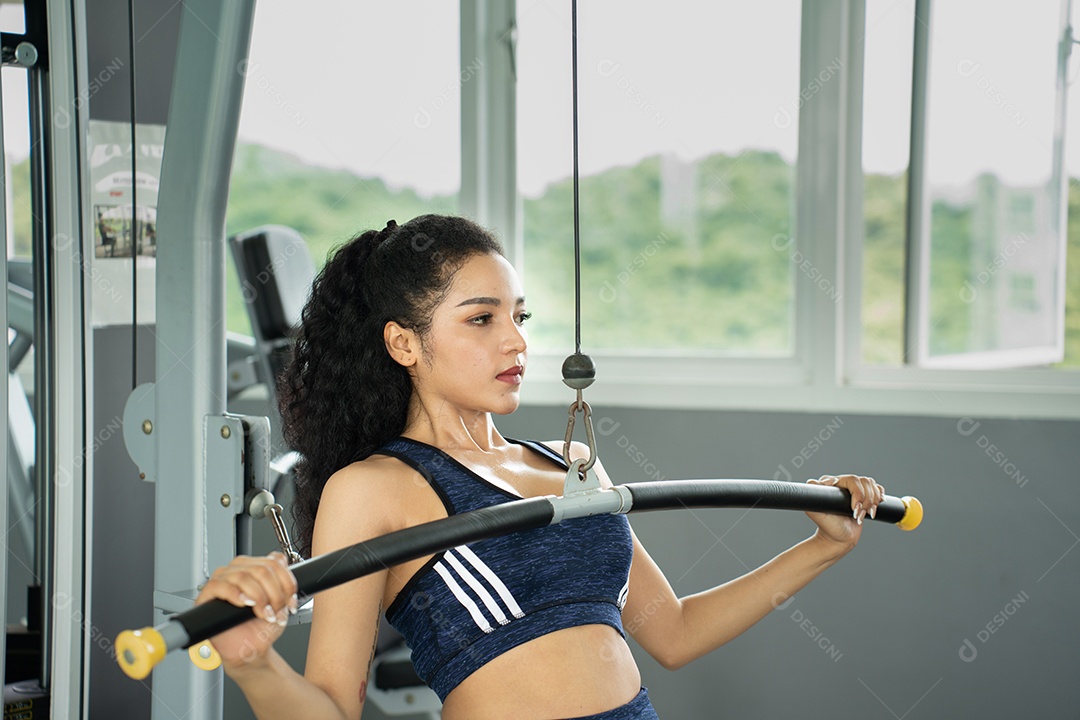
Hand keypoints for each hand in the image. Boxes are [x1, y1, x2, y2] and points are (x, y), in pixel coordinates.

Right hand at [193, 552, 298, 673]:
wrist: (250, 649)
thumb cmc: (262, 627)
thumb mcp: (282, 603)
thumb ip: (284, 581)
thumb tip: (283, 563)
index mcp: (256, 567)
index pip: (274, 560)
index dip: (287, 581)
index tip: (290, 599)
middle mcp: (239, 570)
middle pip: (261, 568)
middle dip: (274, 592)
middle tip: (275, 610)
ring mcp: (222, 580)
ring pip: (243, 575)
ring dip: (258, 597)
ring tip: (262, 613)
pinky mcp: (207, 595)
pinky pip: (218, 585)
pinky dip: (235, 594)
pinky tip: (245, 604)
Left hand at [805, 475, 883, 551]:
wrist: (839, 539)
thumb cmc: (828, 527)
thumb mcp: (817, 513)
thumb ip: (812, 498)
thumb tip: (812, 482)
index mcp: (831, 484)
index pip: (851, 480)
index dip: (856, 492)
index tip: (854, 507)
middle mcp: (843, 484)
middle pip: (864, 482)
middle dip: (865, 500)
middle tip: (857, 514)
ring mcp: (854, 490)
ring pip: (872, 486)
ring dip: (872, 502)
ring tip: (863, 515)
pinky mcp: (864, 496)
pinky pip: (877, 490)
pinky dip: (879, 499)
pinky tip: (873, 509)